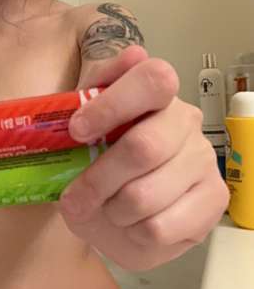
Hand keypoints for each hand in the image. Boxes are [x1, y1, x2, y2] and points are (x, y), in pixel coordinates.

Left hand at [59, 46, 228, 269]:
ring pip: (146, 195)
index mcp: (155, 93)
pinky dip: (132, 233)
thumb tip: (135, 55)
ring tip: (106, 210)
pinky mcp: (213, 201)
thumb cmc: (96, 162)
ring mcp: (203, 160)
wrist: (112, 214)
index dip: (112, 105)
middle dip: (98, 178)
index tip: (77, 131)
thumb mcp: (80, 126)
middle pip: (144, 147)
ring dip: (111, 211)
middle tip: (76, 196)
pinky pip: (160, 227)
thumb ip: (96, 88)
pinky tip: (131, 224)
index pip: (153, 79)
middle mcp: (186, 120)